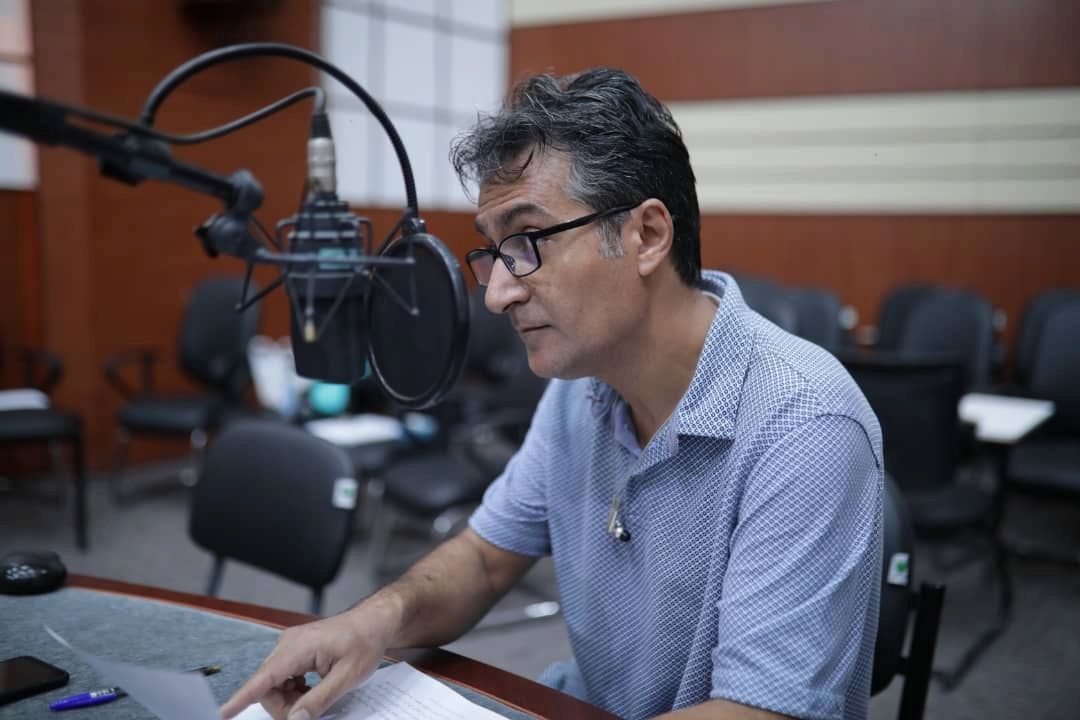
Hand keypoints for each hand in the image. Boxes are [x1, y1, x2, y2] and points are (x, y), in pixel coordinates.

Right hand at [219, 603, 395, 719]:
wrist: (374, 622)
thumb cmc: (365, 642)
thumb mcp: (347, 677)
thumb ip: (319, 699)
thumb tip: (295, 719)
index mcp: (299, 647)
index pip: (263, 678)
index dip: (242, 697)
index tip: (224, 713)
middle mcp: (288, 643)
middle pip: (267, 686)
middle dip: (283, 706)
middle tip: (309, 713)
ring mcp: (290, 645)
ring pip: (274, 684)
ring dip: (289, 699)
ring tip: (316, 697)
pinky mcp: (294, 649)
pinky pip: (282, 677)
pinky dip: (293, 689)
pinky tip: (311, 689)